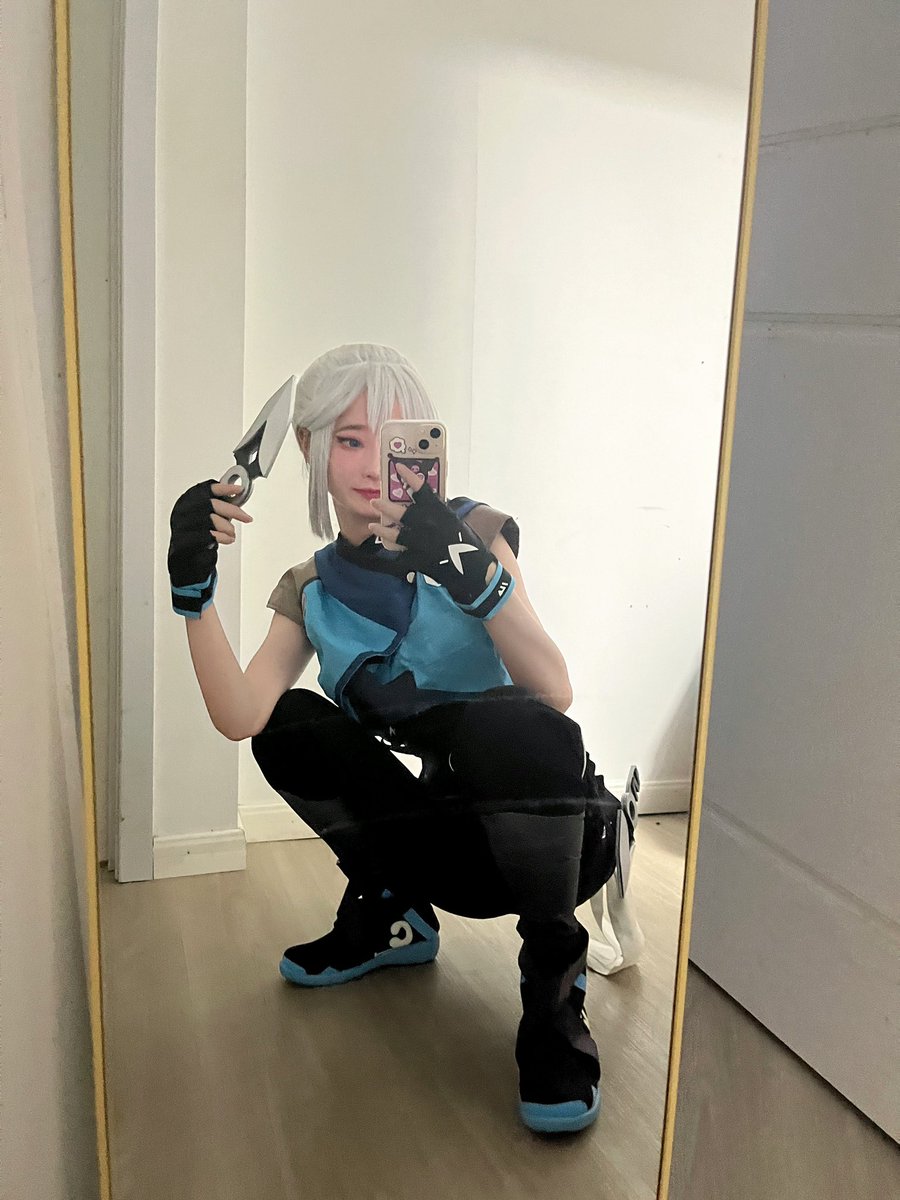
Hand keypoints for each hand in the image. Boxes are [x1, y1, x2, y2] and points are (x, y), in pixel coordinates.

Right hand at [167, 480, 252, 617]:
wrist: (185, 563)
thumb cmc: (198, 538)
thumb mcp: (208, 518)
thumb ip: (219, 507)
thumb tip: (237, 497)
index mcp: (187, 502)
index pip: (205, 489)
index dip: (224, 488)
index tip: (239, 490)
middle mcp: (181, 511)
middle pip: (211, 504)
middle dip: (233, 511)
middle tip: (246, 517)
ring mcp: (181, 526)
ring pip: (212, 519)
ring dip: (228, 527)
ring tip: (231, 533)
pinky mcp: (184, 542)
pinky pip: (209, 536)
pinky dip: (223, 538)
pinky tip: (227, 539)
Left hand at [370, 465, 514, 618]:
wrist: (472, 569)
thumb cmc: (467, 543)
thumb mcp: (454, 521)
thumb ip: (438, 512)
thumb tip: (425, 505)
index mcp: (438, 512)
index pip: (421, 489)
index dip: (408, 477)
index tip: (398, 467)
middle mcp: (427, 525)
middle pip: (400, 513)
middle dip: (385, 506)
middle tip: (375, 501)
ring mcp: (420, 543)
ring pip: (394, 534)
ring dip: (382, 529)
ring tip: (373, 525)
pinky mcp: (416, 559)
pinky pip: (399, 554)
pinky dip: (392, 551)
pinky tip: (385, 547)